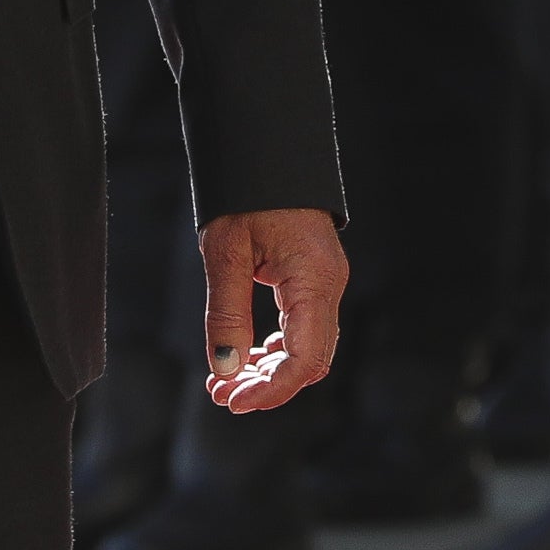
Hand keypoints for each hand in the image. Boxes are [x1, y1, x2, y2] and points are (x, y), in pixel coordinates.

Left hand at [196, 207, 344, 414]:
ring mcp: (325, 283)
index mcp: (314, 280)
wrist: (266, 148)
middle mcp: (328, 286)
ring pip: (306, 348)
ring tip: (223, 381)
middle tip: (220, 396)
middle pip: (310, 360)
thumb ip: (226, 314)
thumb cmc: (246, 192)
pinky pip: (302, 328)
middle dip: (266, 386)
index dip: (272, 390)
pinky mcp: (314, 280)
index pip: (305, 358)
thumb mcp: (225, 252)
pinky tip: (244, 356)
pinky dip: (274, 349)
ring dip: (268, 371)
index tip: (232, 402)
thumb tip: (225, 369)